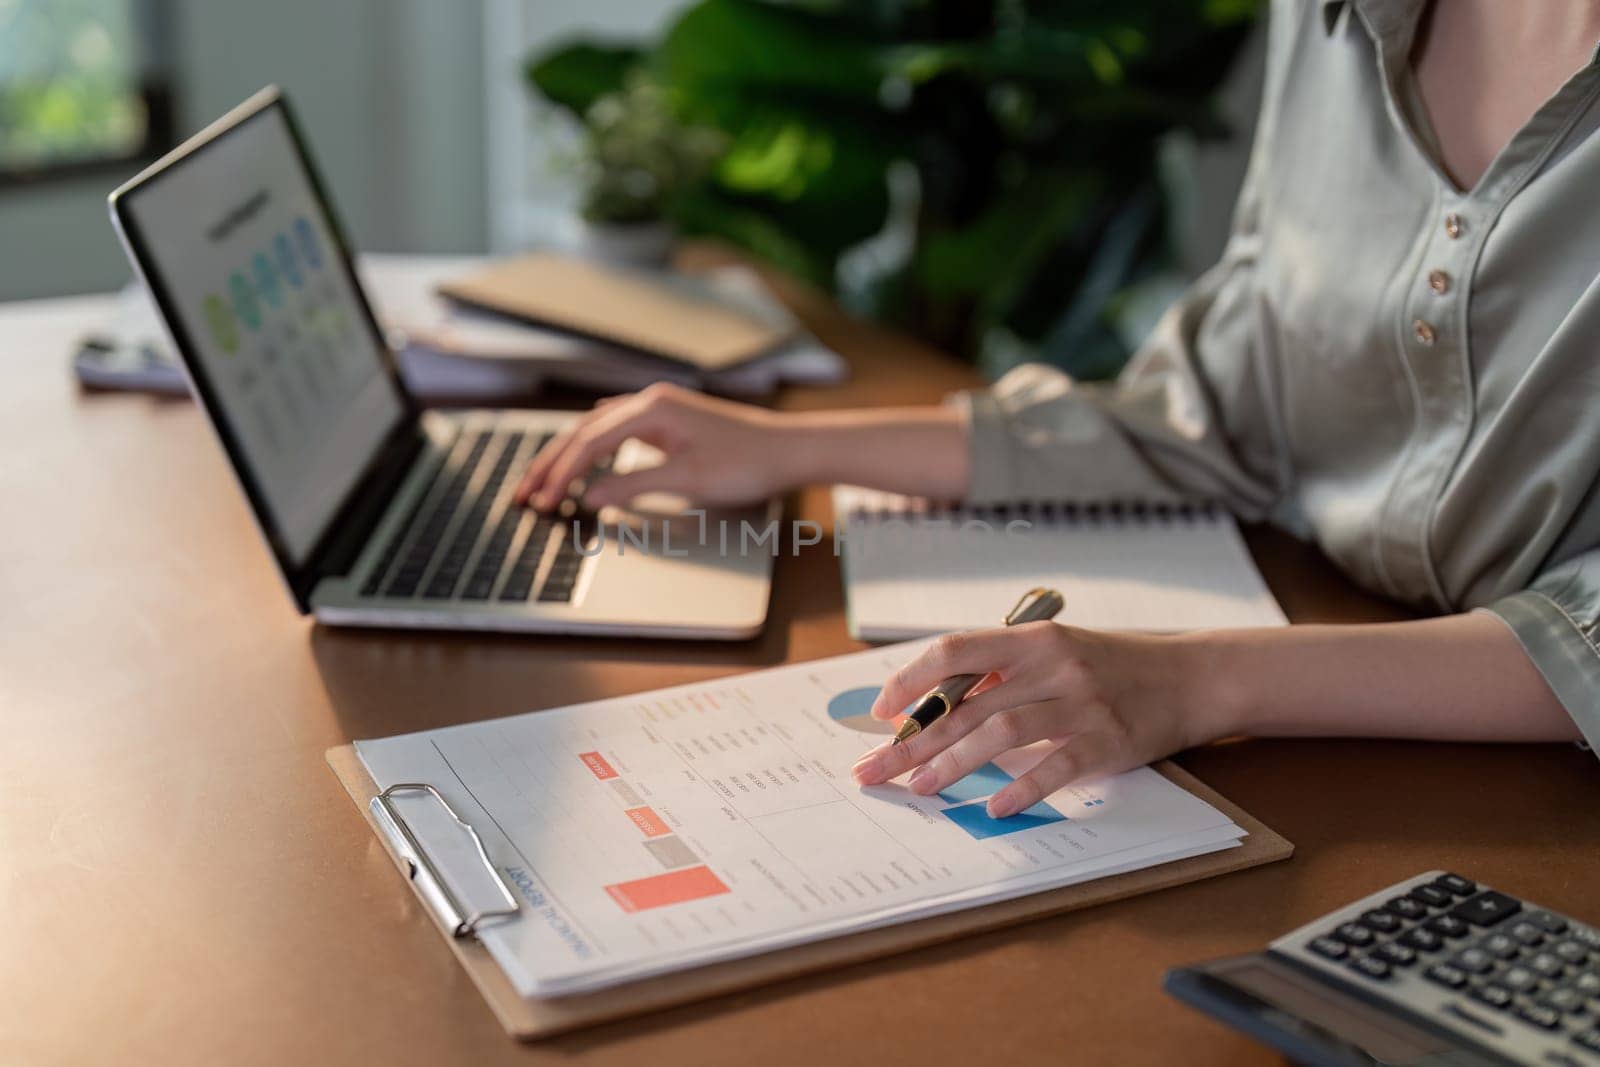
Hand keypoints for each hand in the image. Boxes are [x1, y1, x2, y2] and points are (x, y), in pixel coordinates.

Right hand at [512, 383, 798, 510]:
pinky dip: (593, 448)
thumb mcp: (686, 480)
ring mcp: (660, 409)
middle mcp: (651, 402)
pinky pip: (617, 431)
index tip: (542, 500)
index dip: (562, 473)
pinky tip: (584, 455)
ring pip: (598, 429)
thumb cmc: (746, 462)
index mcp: (651, 409)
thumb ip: (632, 485)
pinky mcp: (670, 422)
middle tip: (525, 493)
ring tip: (545, 481)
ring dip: (570, 456)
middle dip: (553, 463)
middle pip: (585, 431)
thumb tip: (588, 496)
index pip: (589, 442)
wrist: (789, 450)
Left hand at [850, 623, 1223, 817]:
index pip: (954, 651)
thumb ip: (1003, 674)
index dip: (911, 680)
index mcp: (1031, 640)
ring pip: (1001, 733)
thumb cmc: (1111, 666)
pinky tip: (995, 808)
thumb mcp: (1055, 652)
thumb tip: (936, 707)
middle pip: (966, 704)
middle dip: (913, 739)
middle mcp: (1052, 665)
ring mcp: (1081, 703)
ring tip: (921, 787)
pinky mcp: (1108, 739)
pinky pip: (1057, 767)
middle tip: (875, 769)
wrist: (1190, 676)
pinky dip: (1022, 789)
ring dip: (954, 763)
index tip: (880, 711)